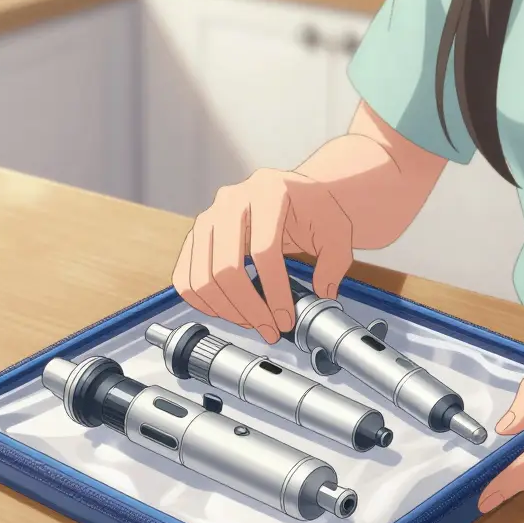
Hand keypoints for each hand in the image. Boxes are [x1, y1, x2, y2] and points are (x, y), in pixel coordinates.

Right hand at [171, 169, 355, 343]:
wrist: (293, 194)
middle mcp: (230, 201)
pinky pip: (185, 277)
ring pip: (202, 276)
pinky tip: (228, 312)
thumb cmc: (313, 208)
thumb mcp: (337, 228)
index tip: (286, 318)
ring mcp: (208, 217)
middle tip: (270, 330)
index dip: (275, 291)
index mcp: (267, 192)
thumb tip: (322, 292)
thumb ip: (335, 261)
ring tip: (253, 323)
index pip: (264, 250)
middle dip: (249, 308)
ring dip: (227, 310)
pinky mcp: (196, 236)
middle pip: (226, 267)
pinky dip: (202, 302)